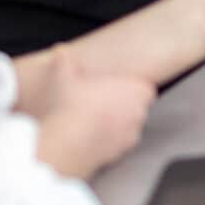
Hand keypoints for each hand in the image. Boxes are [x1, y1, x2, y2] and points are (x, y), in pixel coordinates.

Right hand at [32, 43, 156, 179]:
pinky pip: (121, 145)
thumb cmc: (74, 106)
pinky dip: (111, 142)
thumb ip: (66, 62)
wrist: (70, 142)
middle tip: (103, 104)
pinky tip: (93, 138)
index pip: (145, 88)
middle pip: (139, 107)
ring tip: (97, 121)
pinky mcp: (123, 153)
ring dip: (119, 124)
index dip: (130, 88)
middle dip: (124, 106)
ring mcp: (132, 134)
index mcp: (136, 90)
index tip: (115, 89)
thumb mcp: (66, 78)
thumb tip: (59, 51)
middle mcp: (140, 113)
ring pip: (131, 127)